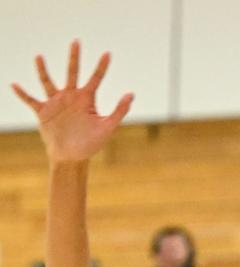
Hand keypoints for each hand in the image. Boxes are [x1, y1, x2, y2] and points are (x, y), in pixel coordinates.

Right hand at [12, 41, 133, 163]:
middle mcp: (71, 96)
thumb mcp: (107, 127)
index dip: (101, 67)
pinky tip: (14, 85)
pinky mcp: (43, 111)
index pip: (96, 79)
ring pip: (48, 82)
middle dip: (74, 58)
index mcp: (86, 99)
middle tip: (76, 42)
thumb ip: (119, 111)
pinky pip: (30, 100)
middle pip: (72, 72)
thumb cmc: (90, 144)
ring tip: (39, 57)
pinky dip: (22, 93)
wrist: (72, 158)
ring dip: (43, 70)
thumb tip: (131, 94)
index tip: (108, 54)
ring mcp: (56, 102)